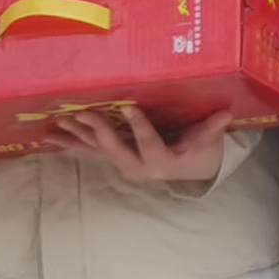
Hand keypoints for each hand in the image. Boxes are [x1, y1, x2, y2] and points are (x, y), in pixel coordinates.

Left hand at [52, 103, 240, 182]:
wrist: (188, 170)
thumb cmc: (200, 151)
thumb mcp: (208, 141)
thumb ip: (212, 129)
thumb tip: (226, 114)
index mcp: (162, 161)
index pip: (150, 143)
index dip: (139, 127)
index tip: (128, 108)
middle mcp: (138, 166)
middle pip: (115, 150)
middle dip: (99, 131)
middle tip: (84, 113)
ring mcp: (124, 163)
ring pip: (98, 150)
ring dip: (77, 137)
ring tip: (58, 123)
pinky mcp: (114, 158)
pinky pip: (91, 151)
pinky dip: (72, 143)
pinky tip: (51, 137)